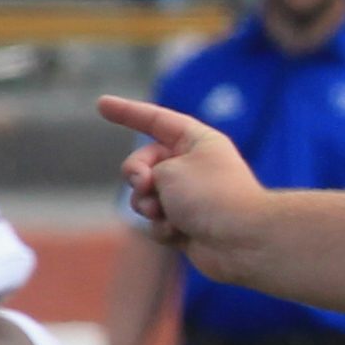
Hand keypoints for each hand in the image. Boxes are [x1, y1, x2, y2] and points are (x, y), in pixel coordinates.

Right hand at [100, 94, 256, 258]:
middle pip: (143, 163)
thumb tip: (149, 197)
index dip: (127, 112)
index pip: (156, 121)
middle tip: (144, 184)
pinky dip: (162, 228)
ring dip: (146, 205)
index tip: (101, 104)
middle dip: (135, 174)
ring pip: (145, 197)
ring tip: (163, 212)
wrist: (242, 241)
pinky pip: (157, 223)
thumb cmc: (211, 196)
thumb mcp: (168, 168)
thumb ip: (145, 171)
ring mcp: (190, 198)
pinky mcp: (188, 226)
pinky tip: (181, 232)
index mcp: (197, 141)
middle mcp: (194, 167)